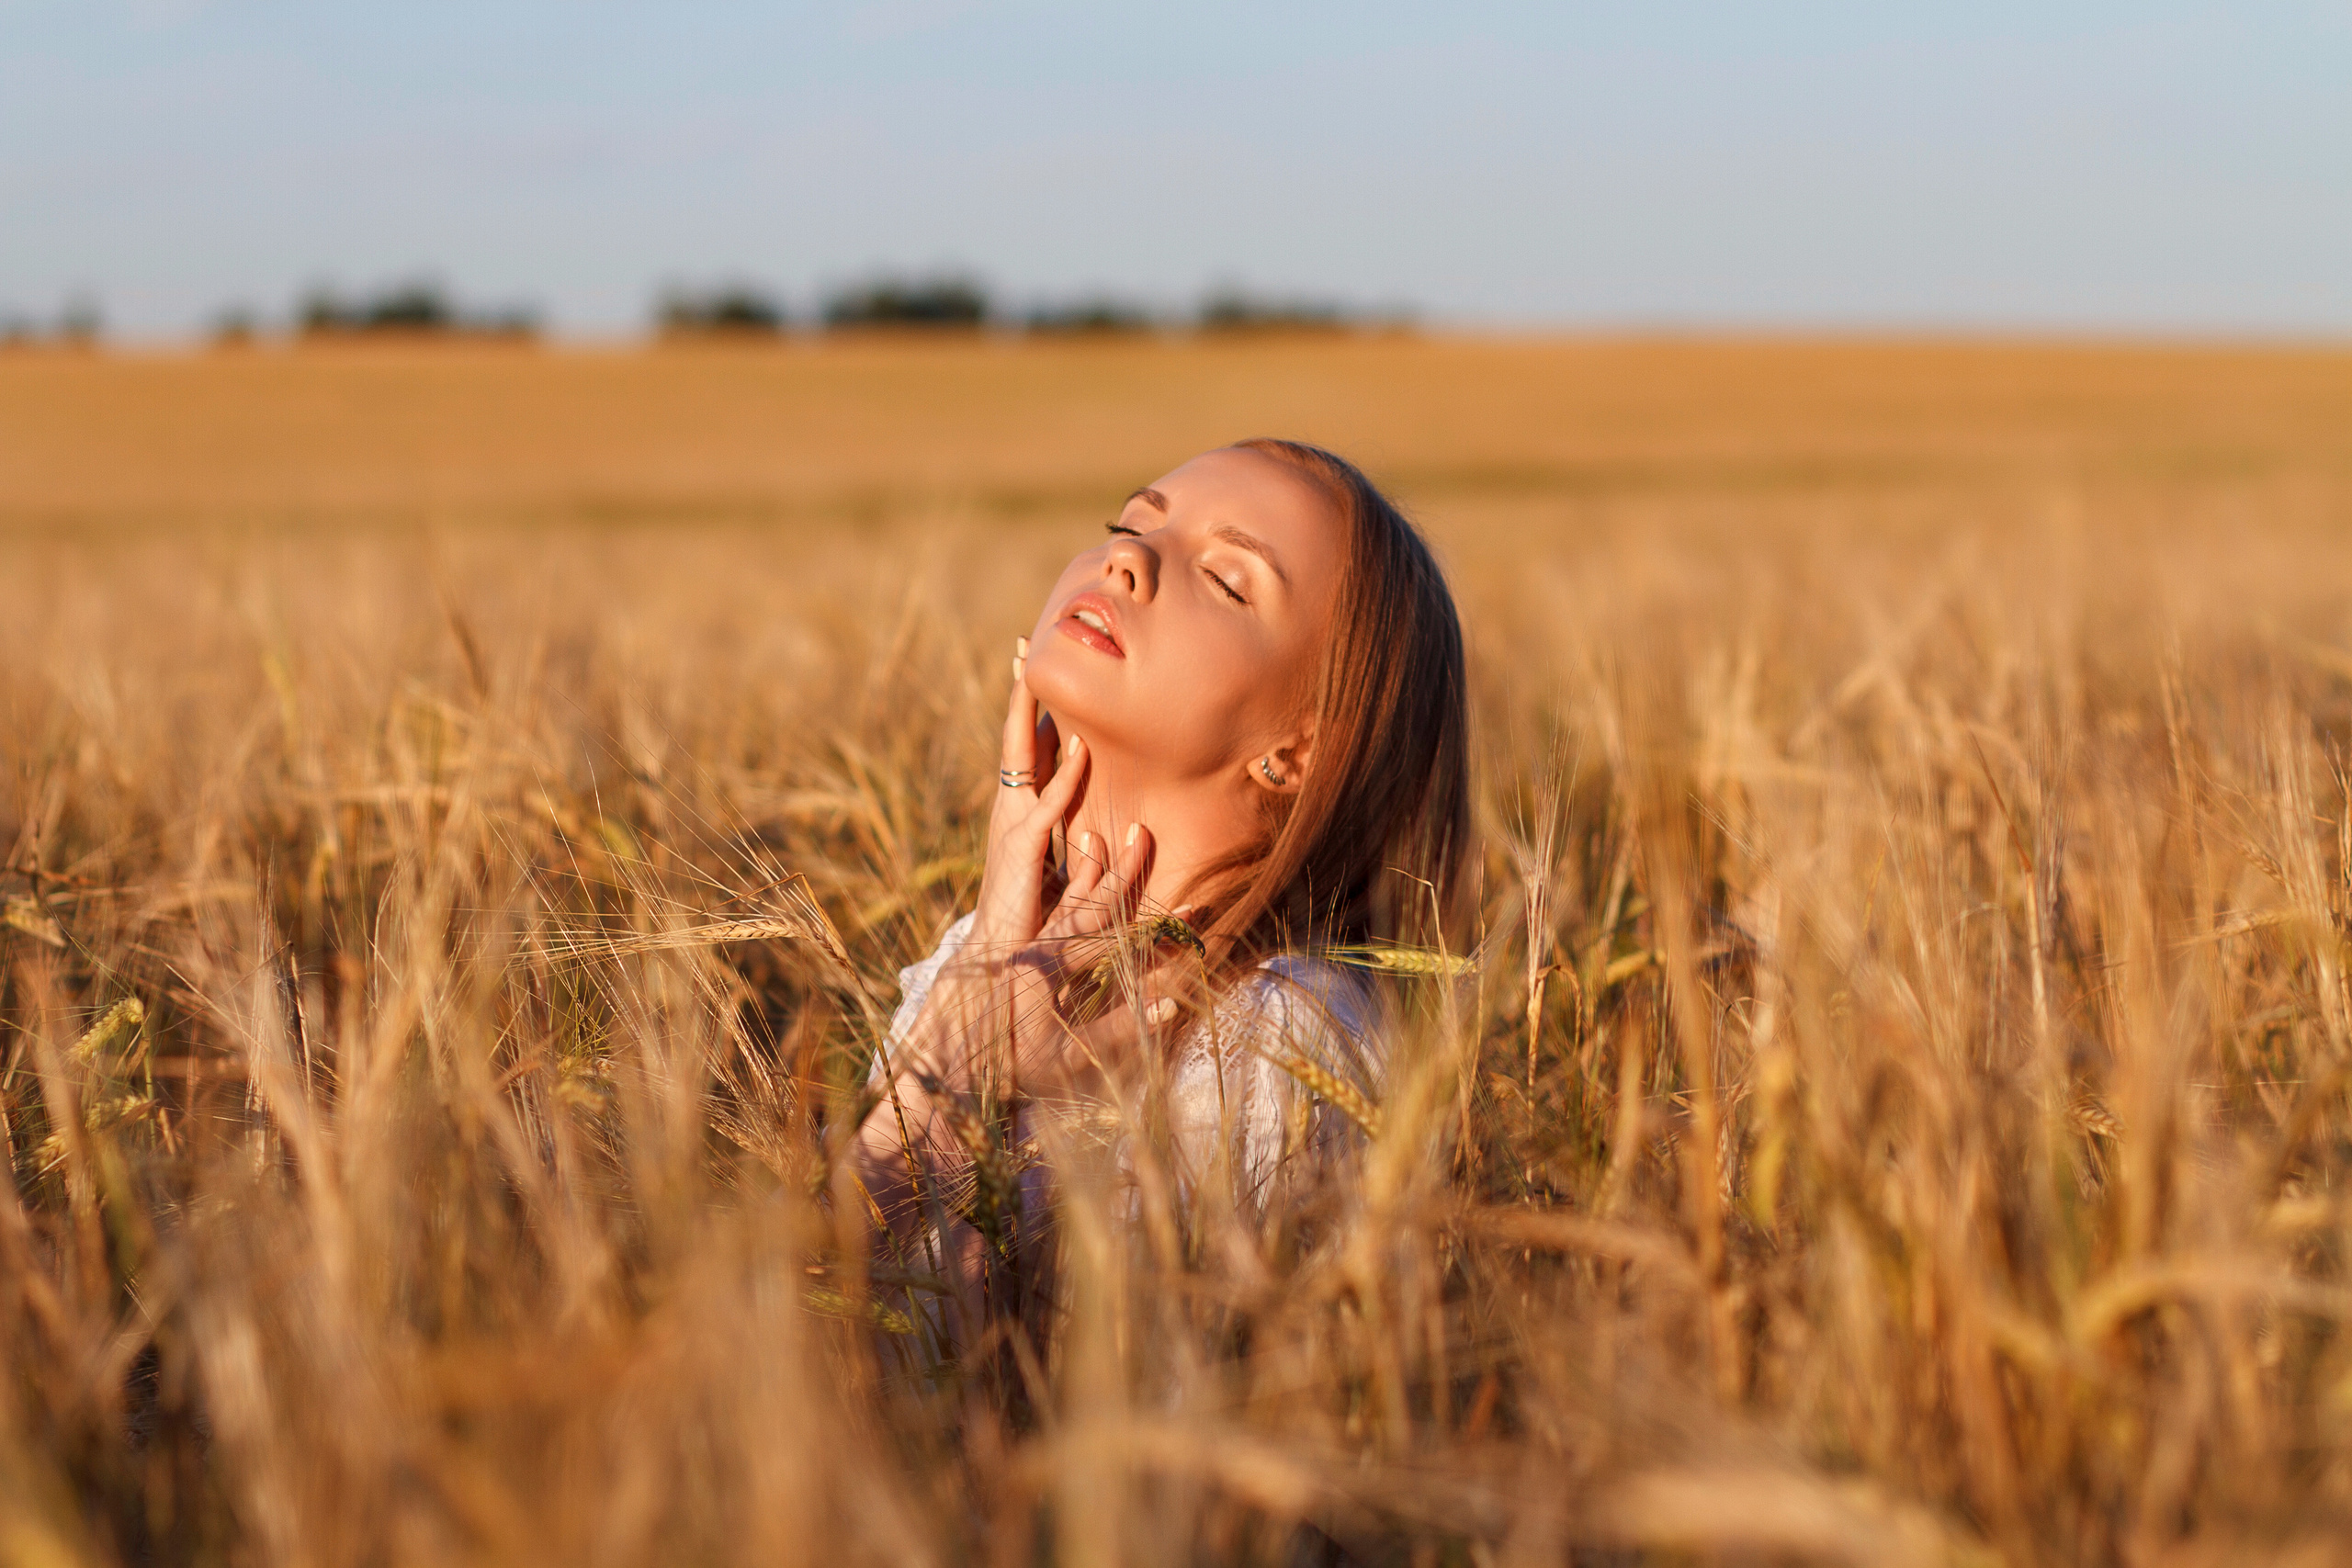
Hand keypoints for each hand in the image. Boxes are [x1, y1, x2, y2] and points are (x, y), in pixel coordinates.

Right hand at [968, 637, 1088, 953]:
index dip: (1028, 709)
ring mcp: (1011, 824)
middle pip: (1014, 738)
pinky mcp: (1021, 848)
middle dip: (1018, 694)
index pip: (1025, 748)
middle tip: (1020, 648)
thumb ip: (1087, 848)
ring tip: (1032, 674)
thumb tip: (1111, 829)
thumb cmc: (1036, 918)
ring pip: (1019, 758)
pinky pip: (1047, 804)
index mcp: (1020, 811)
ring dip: (1025, 715)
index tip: (1030, 668)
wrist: (1004, 956)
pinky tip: (1077, 748)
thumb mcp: (1069, 871)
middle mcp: (1010, 809)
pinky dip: (1064, 776)